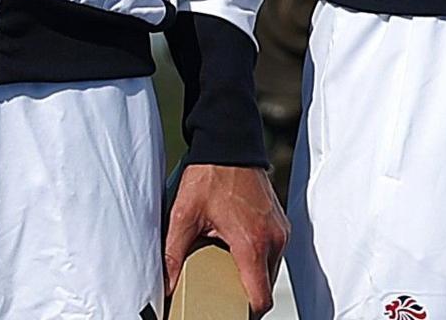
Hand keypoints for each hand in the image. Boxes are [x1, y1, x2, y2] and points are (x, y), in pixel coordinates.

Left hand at [163, 163, 287, 316]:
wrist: (230, 143)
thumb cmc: (211, 175)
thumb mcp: (184, 216)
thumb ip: (173, 255)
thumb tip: (165, 285)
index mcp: (253, 243)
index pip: (260, 298)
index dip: (246, 314)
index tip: (228, 316)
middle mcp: (273, 238)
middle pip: (265, 287)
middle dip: (243, 296)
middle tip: (218, 297)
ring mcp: (279, 229)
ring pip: (270, 270)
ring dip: (251, 278)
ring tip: (224, 275)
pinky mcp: (279, 222)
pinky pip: (272, 253)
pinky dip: (257, 261)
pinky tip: (234, 255)